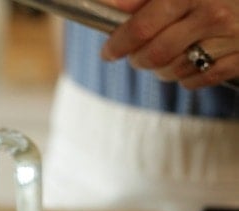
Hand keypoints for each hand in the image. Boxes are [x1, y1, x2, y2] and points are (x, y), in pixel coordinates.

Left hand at [100, 0, 238, 89]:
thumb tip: (110, 7)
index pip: (141, 28)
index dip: (118, 44)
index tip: (108, 52)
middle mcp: (212, 14)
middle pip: (155, 55)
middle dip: (138, 59)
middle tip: (135, 55)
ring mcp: (230, 37)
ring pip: (175, 70)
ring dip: (161, 69)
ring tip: (164, 55)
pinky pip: (198, 80)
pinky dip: (186, 77)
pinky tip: (188, 61)